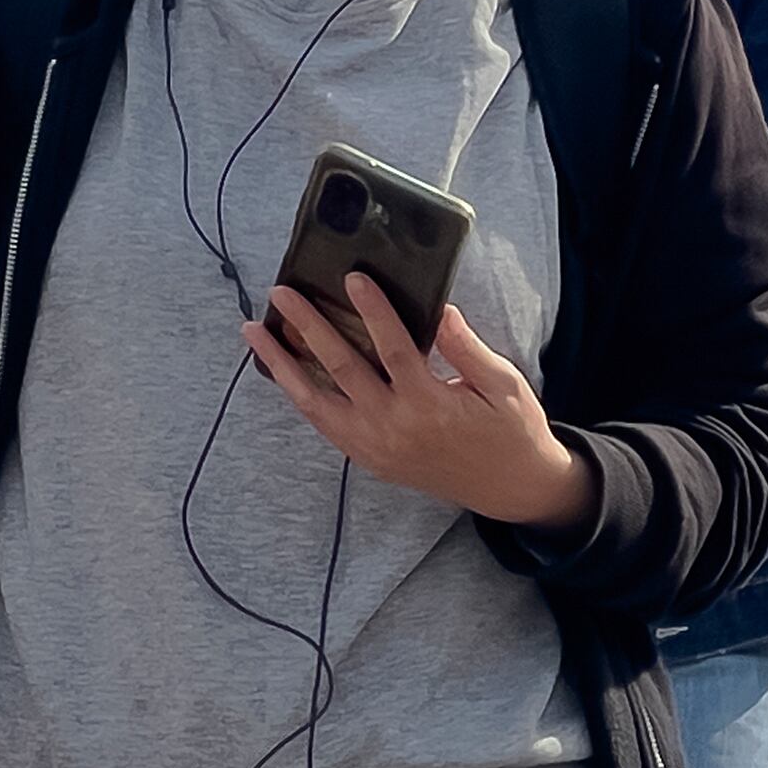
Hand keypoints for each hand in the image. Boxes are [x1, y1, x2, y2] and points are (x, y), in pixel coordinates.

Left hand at [249, 285, 591, 532]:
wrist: (510, 488)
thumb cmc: (511, 430)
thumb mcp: (503, 385)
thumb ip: (466, 349)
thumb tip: (440, 312)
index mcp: (431, 405)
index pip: (394, 348)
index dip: (372, 311)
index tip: (353, 279)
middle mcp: (395, 427)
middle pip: (341, 368)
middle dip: (308, 327)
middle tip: (282, 293)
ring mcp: (376, 447)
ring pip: (316, 402)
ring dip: (283, 364)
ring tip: (255, 332)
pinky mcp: (370, 458)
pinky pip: (324, 424)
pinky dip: (299, 395)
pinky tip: (282, 370)